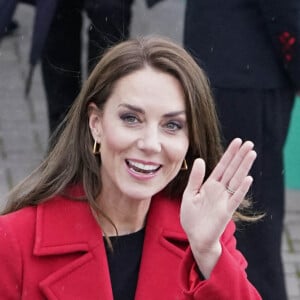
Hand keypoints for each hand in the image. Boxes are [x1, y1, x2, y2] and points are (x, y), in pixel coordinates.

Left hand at [180, 138, 255, 276]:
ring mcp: (224, 199)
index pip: (222, 166)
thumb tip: (199, 159)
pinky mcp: (226, 211)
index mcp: (210, 185)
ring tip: (251, 154)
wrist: (194, 237)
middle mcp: (219, 190)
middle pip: (232, 170)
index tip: (237, 141)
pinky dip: (241, 189)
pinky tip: (247, 178)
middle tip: (249, 143)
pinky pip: (235, 198)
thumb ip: (196, 178)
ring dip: (243, 167)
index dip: (229, 154)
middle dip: (240, 156)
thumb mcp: (190, 194)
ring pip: (236, 180)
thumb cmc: (191, 217)